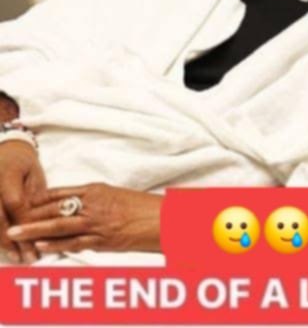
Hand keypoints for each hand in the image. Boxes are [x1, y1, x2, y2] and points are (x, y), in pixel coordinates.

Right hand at [0, 141, 46, 263]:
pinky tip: (6, 248)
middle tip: (27, 256)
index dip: (26, 222)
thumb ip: (36, 197)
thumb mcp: (34, 176)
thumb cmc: (23, 165)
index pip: (15, 203)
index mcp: (7, 174)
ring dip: (3, 243)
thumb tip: (48, 221)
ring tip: (17, 257)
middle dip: (13, 240)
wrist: (5, 153)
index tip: (39, 238)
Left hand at [7, 183, 162, 254]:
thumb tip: (79, 208)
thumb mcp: (118, 196)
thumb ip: (97, 201)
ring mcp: (98, 222)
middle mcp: (95, 204)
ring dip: (36, 230)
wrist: (163, 218)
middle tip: (12, 219)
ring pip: (60, 226)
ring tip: (17, 232)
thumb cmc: (144, 207)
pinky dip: (56, 245)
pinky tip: (41, 246)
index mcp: (98, 189)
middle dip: (32, 215)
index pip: (62, 193)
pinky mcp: (103, 240)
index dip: (41, 199)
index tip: (25, 203)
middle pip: (56, 209)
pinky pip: (74, 242)